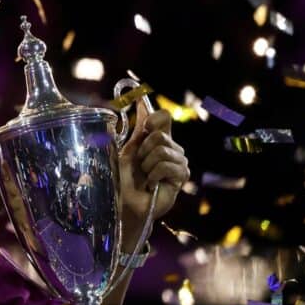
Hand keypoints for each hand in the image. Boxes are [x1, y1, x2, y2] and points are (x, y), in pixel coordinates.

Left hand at [118, 100, 189, 248]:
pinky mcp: (182, 176)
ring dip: (146, 165)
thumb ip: (137, 130)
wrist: (125, 203)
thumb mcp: (127, 150)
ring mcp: (179, 162)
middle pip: (159, 135)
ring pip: (162, 150)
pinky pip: (166, 165)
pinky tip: (152, 184)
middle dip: (142, 151)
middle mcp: (171, 148)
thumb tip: (140, 101)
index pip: (164, 117)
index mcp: (157, 139)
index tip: (143, 128)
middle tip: (139, 166)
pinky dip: (153, 174)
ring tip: (145, 176)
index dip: (153, 119)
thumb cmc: (123, 179)